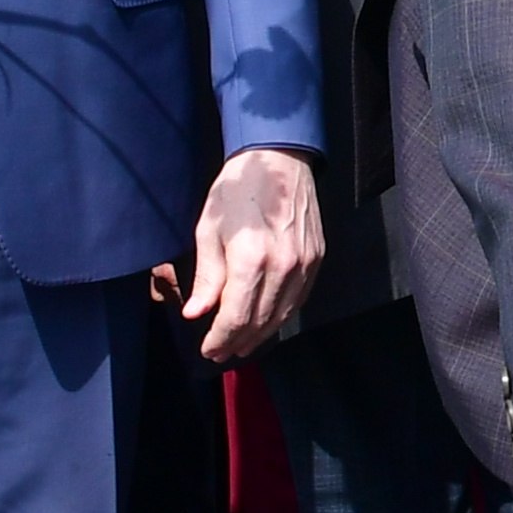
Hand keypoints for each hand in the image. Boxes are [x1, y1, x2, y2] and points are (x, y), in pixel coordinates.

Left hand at [157, 148, 320, 366]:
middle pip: (261, 323)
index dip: (220, 339)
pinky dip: (281, 316)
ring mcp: (305, 264)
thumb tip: (195, 314)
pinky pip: (299, 299)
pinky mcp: (317, 258)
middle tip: (220, 353)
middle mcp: (283, 266)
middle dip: (238, 343)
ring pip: (283, 316)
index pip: (237, 318)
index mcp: (251, 258)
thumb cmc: (237, 190)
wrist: (278, 159)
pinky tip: (266, 322)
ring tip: (241, 345)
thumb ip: (208, 277)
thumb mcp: (209, 229)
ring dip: (260, 335)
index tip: (207, 350)